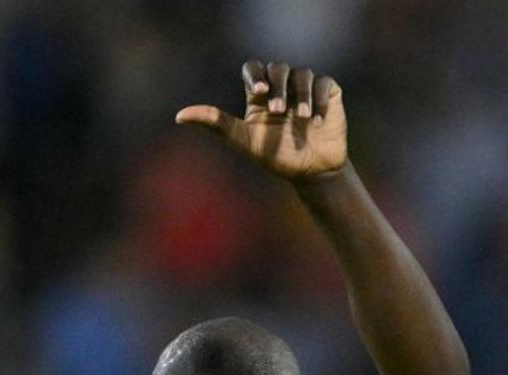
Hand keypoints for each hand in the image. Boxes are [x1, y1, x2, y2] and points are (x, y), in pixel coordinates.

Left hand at [176, 61, 346, 180]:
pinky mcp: (328, 94)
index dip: (255, 76)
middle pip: (278, 68)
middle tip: (279, 111)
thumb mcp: (244, 140)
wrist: (310, 173)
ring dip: (301, 95)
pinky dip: (319, 100)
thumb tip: (179, 116)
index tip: (259, 92)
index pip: (254, 69)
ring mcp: (306, 89)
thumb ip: (215, 124)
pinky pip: (324, 84)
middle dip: (278, 87)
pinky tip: (316, 121)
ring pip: (302, 75)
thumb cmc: (275, 157)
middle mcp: (282, 88)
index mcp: (260, 96)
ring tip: (302, 118)